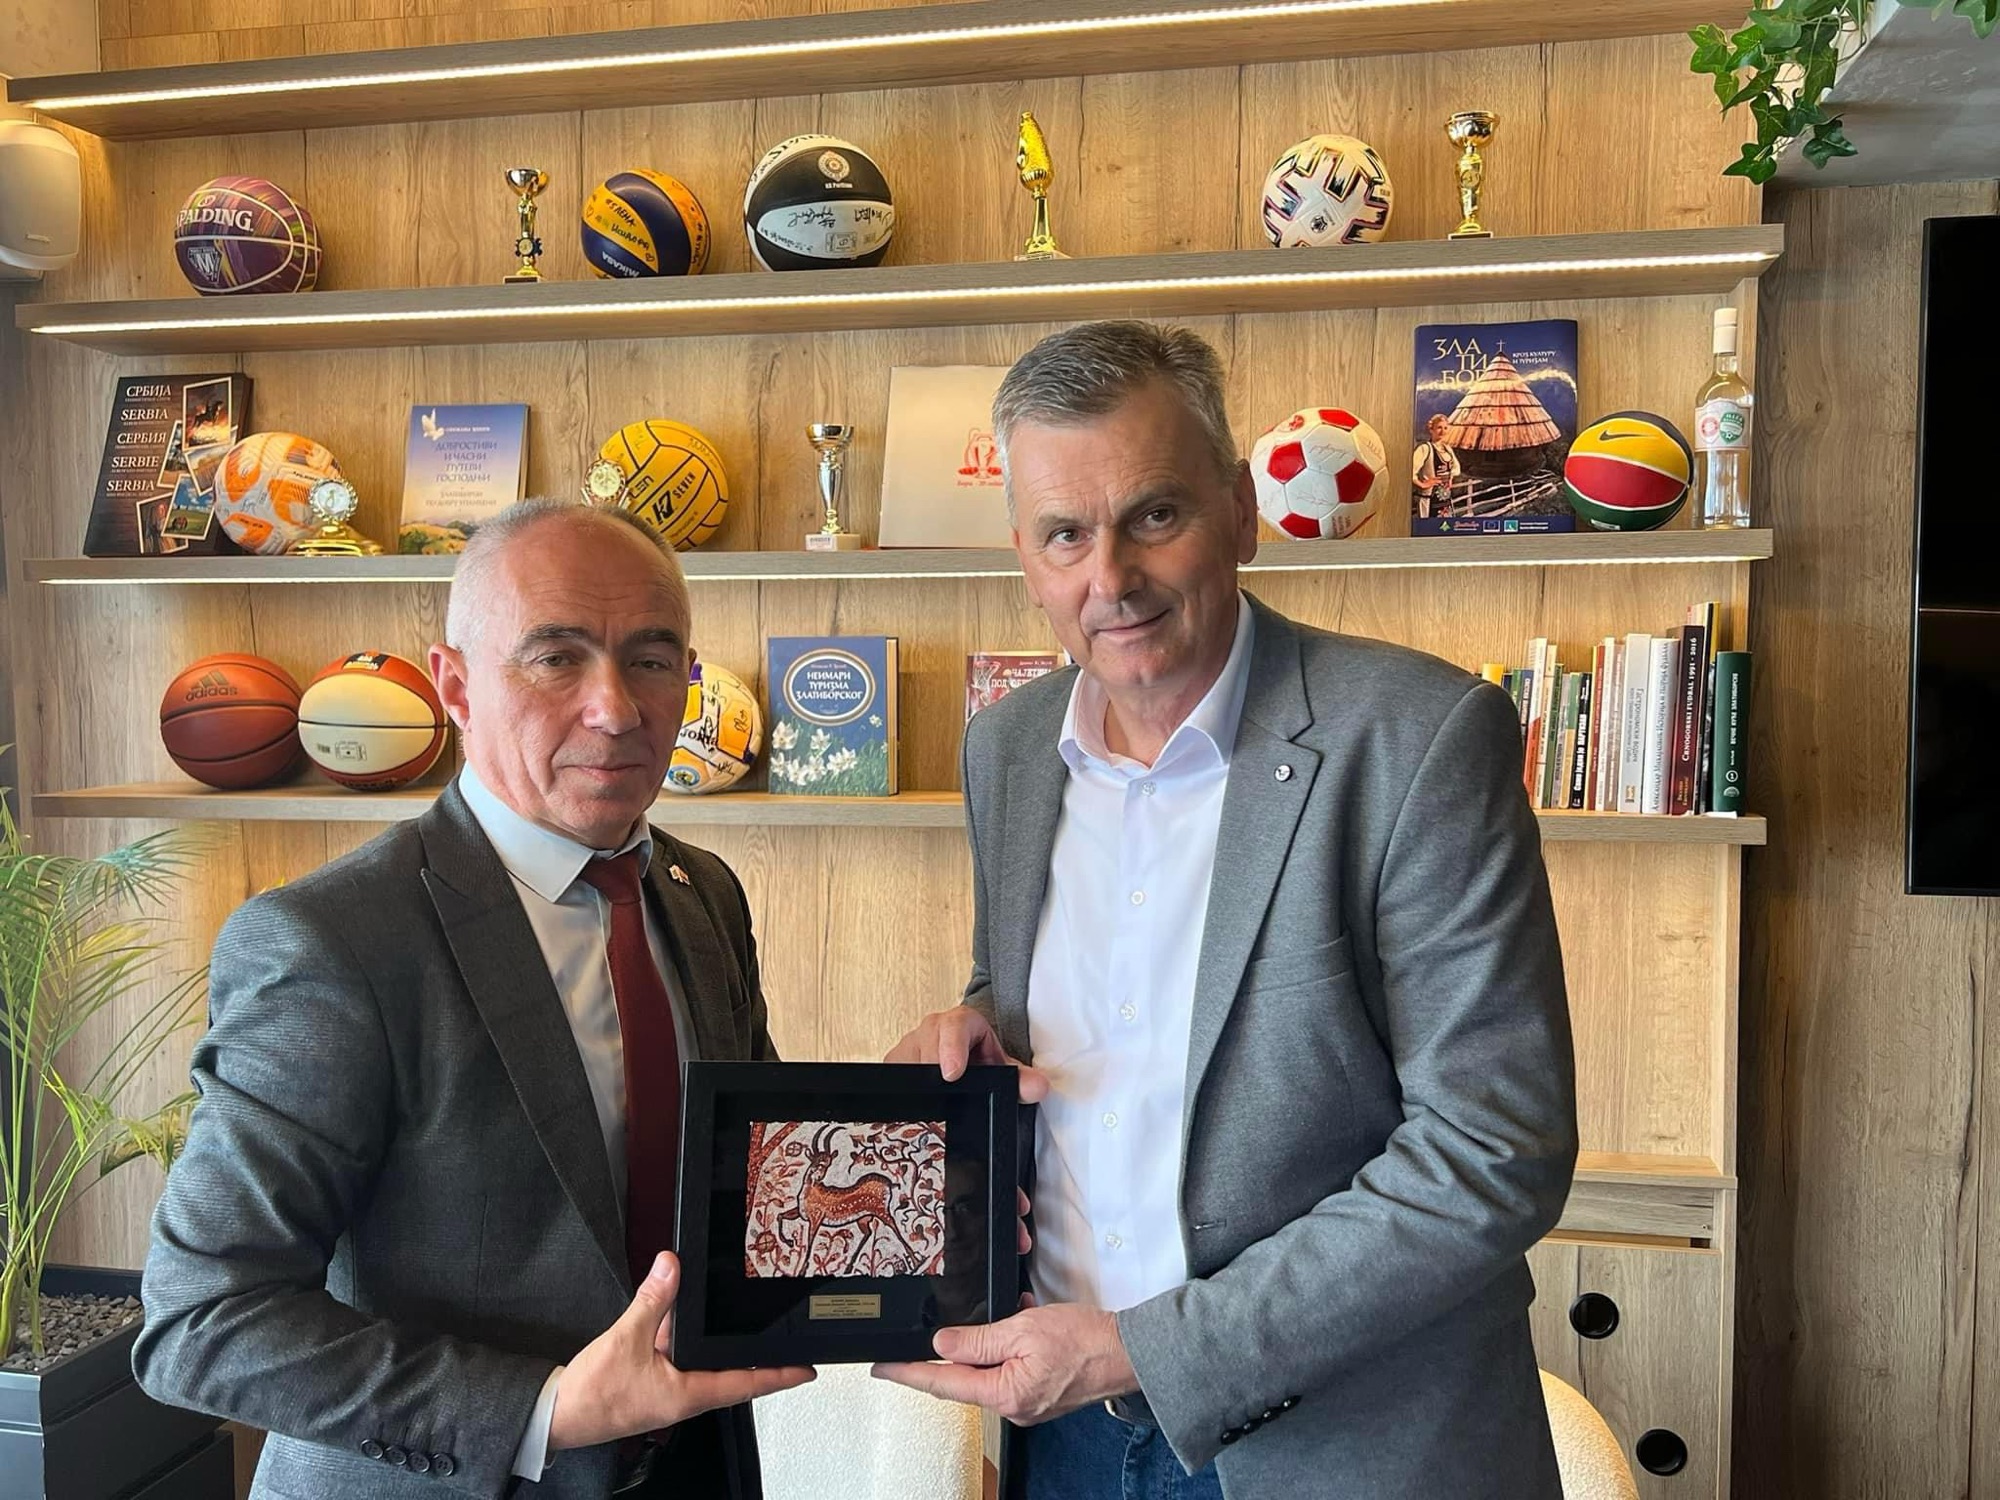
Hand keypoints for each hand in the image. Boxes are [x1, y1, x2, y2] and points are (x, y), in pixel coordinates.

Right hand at [548, 1253, 812, 1450]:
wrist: (558, 1415)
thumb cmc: (592, 1395)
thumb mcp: (627, 1338)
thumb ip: (652, 1300)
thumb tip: (670, 1267)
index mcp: (687, 1394)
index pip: (746, 1384)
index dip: (778, 1376)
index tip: (805, 1369)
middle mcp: (684, 1397)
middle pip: (732, 1377)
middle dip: (756, 1359)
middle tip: (784, 1342)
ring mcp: (669, 1392)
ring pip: (704, 1365)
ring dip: (718, 1347)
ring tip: (737, 1322)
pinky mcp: (653, 1385)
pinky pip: (680, 1360)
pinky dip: (686, 1340)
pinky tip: (677, 1319)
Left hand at [871, 1301, 1135, 1425]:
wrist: (1127, 1353)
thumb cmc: (1084, 1340)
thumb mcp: (1023, 1328)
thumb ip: (978, 1339)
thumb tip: (942, 1342)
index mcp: (1004, 1393)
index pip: (942, 1383)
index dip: (908, 1373)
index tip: (881, 1369)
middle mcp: (1012, 1409)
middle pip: (961, 1383)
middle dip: (942, 1361)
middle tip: (917, 1345)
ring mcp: (1026, 1407)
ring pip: (984, 1379)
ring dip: (977, 1355)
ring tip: (984, 1330)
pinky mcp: (1038, 1398)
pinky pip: (1005, 1378)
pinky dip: (1000, 1357)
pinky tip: (1011, 1335)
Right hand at [885, 1006, 1049, 1103]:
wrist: (965, 1058)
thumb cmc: (981, 1059)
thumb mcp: (1002, 1068)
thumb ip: (1022, 1079)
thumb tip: (1038, 1088)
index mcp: (960, 1023)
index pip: (953, 1026)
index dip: (952, 1047)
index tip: (953, 1073)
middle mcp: (930, 1030)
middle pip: (925, 1049)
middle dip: (932, 1074)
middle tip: (940, 1097)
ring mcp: (908, 1047)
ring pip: (905, 1067)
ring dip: (917, 1090)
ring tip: (929, 1109)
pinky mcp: (892, 1065)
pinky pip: (891, 1080)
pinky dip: (902, 1098)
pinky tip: (912, 1113)